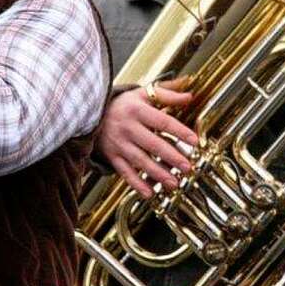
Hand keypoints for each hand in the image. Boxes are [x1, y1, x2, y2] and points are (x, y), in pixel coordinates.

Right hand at [96, 81, 197, 197]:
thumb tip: (189, 96)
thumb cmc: (123, 103)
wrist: (91, 112)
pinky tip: (150, 192)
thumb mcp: (142, 93)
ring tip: (174, 182)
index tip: (194, 141)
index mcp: (137, 110)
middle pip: (153, 144)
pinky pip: (125, 172)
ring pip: (140, 161)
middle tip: (187, 167)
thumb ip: (166, 93)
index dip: (179, 131)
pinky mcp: (112, 156)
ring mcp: (119, 143)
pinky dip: (136, 183)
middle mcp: (128, 127)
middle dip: (171, 157)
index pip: (162, 121)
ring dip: (158, 173)